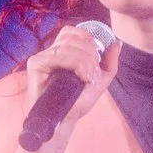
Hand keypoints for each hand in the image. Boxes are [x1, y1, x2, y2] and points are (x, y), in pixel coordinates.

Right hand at [21, 23, 121, 137]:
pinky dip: (74, 64)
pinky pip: (58, 55)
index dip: (86, 38)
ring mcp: (42, 57)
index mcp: (63, 52)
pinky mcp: (36, 64)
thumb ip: (109, 62)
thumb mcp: (99, 80)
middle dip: (90, 53)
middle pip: (73, 38)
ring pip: (68, 46)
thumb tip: (117, 43)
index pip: (72, 32)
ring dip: (85, 61)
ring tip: (88, 78)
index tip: (96, 56)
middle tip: (94, 72)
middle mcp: (51, 52)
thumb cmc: (78, 101)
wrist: (66, 119)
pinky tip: (80, 77)